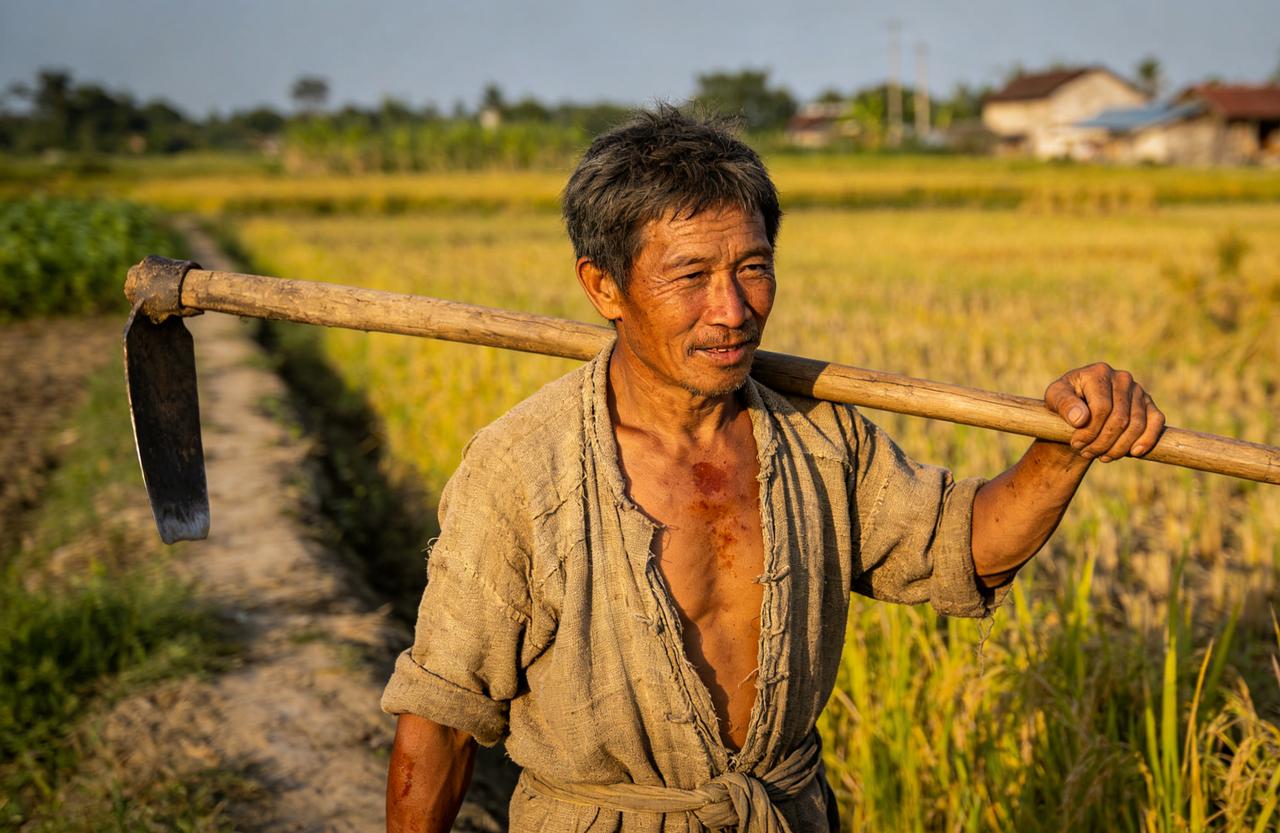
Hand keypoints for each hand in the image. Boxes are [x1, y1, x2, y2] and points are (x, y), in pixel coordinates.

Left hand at [1044, 363, 1165, 462]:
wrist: (1080, 406)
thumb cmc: (1065, 401)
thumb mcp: (1054, 399)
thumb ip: (1063, 404)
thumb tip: (1080, 419)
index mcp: (1099, 372)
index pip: (1101, 408)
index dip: (1089, 431)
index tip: (1076, 443)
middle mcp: (1122, 378)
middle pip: (1119, 419)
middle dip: (1102, 442)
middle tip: (1087, 453)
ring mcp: (1138, 391)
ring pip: (1136, 425)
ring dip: (1119, 447)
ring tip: (1102, 456)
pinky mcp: (1149, 404)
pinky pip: (1156, 422)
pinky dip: (1147, 440)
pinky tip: (1133, 453)